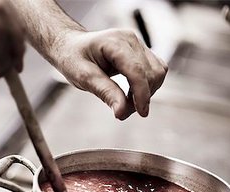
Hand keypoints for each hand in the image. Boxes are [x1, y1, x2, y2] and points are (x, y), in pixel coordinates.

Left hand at [53, 29, 167, 119]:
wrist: (72, 46)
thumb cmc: (74, 59)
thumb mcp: (83, 77)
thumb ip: (105, 92)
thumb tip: (121, 112)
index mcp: (115, 42)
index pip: (137, 70)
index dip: (142, 94)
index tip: (142, 113)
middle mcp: (131, 40)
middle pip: (150, 74)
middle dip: (141, 97)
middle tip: (121, 112)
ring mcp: (138, 45)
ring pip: (157, 73)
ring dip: (146, 93)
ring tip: (125, 103)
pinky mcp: (142, 53)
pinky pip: (156, 72)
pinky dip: (148, 87)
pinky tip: (131, 94)